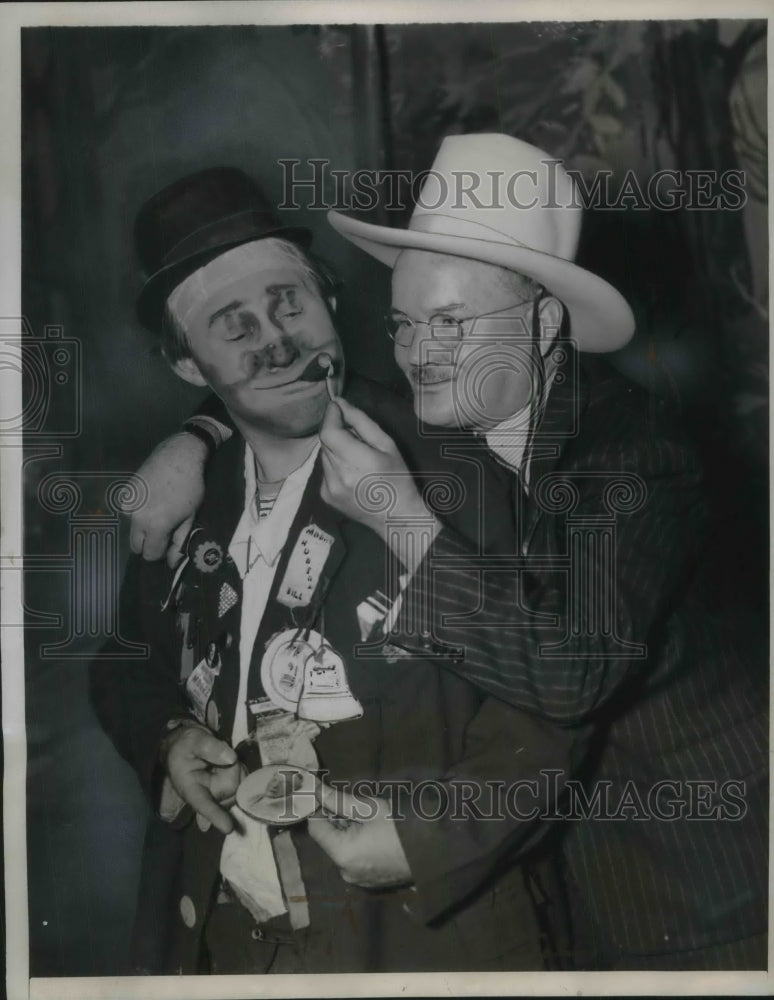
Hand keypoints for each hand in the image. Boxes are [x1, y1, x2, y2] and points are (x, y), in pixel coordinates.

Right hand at [129, 432, 207, 566]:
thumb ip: (179, 542)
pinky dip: (137, 511)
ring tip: (158, 510)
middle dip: (149, 543)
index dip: (161, 553)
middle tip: (163, 530)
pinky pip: (128, 512)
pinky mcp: (124, 493)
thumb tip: (173, 563)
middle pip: (136, 545)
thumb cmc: (190, 487)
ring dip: (142, 527)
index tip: (169, 543)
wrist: (178, 456)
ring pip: (131, 528)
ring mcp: (128, 504)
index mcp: (155, 525)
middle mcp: (137, 518)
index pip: (150, 555)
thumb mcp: (190, 517)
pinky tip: (149, 498)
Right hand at [160, 724, 242, 834]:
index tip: (228, 828)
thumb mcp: (193, 740)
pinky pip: (243, 783)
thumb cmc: (185, 745)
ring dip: (236, 768)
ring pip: (239, 784)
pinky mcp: (228, 790)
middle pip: (230, 788)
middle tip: (220, 752)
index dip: (215, 815)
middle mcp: (206, 796)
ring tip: (221, 757)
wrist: (187, 746)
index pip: (203, 804)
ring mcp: (219, 795)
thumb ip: (209, 747)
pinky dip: (240, 771)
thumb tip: (230, 758)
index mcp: (190, 788)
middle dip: (232, 768)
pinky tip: (228, 764)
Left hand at [307, 781, 411, 887]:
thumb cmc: (398, 826)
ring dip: (346, 832)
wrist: (431, 851)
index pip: (316, 829)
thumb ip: (339, 800)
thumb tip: (317, 790)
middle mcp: (345, 871)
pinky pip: (353, 860)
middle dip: (334, 821)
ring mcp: (357, 879)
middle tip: (350, 804)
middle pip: (328, 840)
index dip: (318, 810)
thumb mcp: (368, 807)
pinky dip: (355, 845)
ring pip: (340, 850)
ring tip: (364, 818)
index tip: (325, 796)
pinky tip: (371, 834)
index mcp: (342, 854)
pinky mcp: (368, 882)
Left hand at [320, 398, 439, 569]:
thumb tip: (340, 403)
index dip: (330, 416)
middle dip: (337, 432)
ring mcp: (329, 488)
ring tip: (357, 459)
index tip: (337, 407)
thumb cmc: (398, 479)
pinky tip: (352, 474)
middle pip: (326, 442)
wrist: (396, 517)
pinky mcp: (325, 496)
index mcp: (357, 462)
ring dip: (336, 450)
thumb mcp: (387, 445)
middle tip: (357, 437)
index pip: (328, 432)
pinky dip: (335, 465)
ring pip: (324, 456)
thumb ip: (362, 422)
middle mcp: (337, 476)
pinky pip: (325, 470)